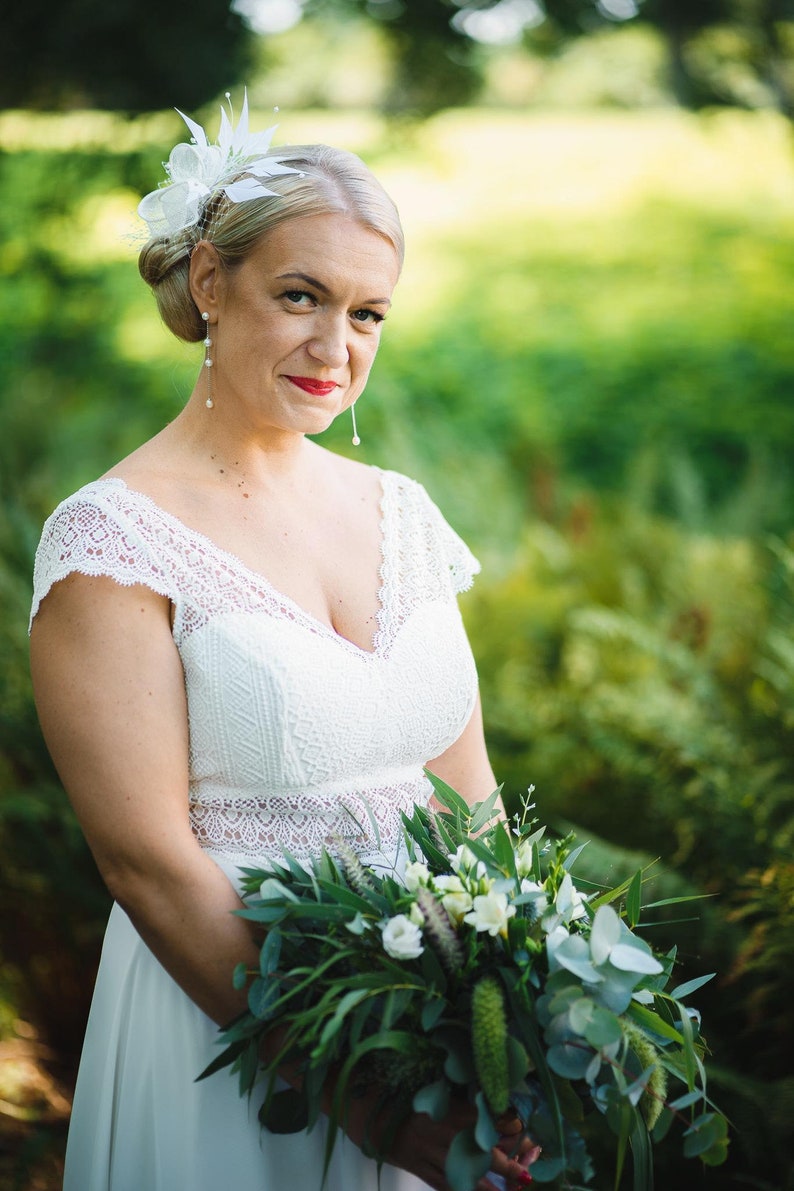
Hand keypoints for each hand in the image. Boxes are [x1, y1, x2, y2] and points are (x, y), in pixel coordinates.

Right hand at [344, 1097, 538, 1190]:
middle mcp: (440, 1132)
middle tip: (525, 1172)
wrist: (359, 1103)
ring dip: (489, 1185)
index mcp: (445, 1107)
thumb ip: (452, 1093)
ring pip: (464, 1173)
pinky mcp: (414, 1165)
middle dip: (506, 1163)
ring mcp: (427, 1152)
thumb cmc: (393, 1087)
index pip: (485, 1118)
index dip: (506, 1123)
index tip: (520, 1127)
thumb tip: (482, 1097)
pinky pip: (441, 1183)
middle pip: (480, 1151)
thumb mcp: (426, 1085)